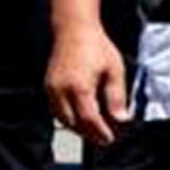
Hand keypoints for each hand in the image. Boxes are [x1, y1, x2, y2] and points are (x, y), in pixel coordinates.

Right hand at [48, 21, 131, 147]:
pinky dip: (68, 118)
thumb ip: (116, 97)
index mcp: (80, 87)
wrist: (74, 30)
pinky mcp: (47, 87)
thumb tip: (121, 119)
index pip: (89, 120)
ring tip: (94, 130)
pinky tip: (81, 118)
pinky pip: (56, 111)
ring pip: (63, 120)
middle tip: (104, 137)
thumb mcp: (115, 70)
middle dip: (89, 134)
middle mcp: (61, 91)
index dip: (100, 132)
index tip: (110, 139)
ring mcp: (51, 89)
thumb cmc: (97, 47)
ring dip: (78, 128)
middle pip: (74, 124)